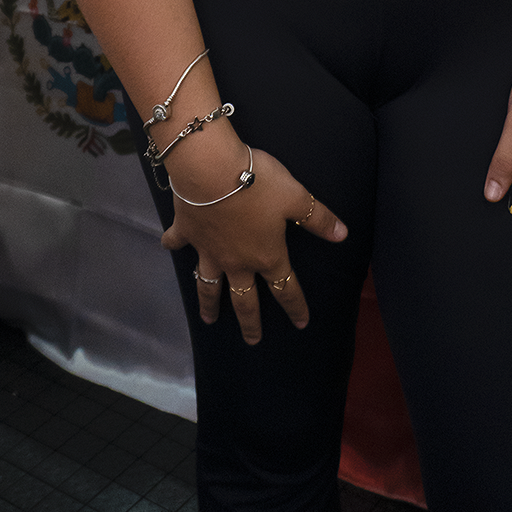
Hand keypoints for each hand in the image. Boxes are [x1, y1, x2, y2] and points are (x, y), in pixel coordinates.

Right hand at [161, 134, 346, 345]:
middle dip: (250, 322)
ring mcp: (208, 251)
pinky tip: (168, 247)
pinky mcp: (186, 232)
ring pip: (208, 285)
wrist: (210, 170)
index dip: (295, 306)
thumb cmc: (257, 183)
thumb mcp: (295, 197)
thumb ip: (317, 218)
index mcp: (266, 256)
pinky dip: (172, 245)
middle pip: (244, 300)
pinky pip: (177, 243)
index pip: (285, 288)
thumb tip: (343, 235)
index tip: (301, 323)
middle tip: (252, 341)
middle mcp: (236, 261)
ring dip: (209, 303)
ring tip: (209, 319)